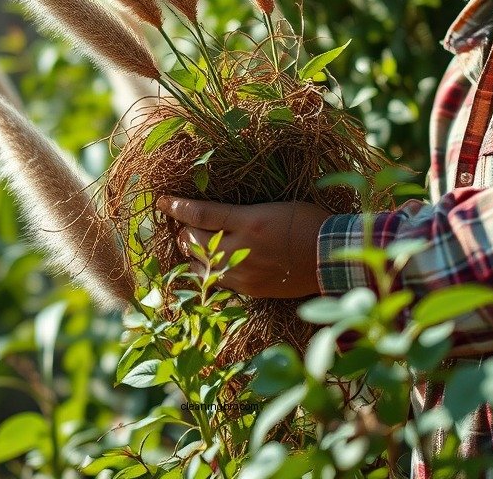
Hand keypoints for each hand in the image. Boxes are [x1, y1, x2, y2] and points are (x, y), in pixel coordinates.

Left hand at [155, 196, 330, 298]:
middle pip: (194, 241)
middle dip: (183, 230)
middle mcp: (241, 249)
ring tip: (192, 243)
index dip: (177, 207)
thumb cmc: (307, 222)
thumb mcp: (273, 207)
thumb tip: (218, 214)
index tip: (162, 201)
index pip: (200, 214)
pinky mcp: (249, 290)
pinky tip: (207, 264)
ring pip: (200, 265)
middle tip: (183, 223)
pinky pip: (216, 282)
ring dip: (191, 252)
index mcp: (249, 222)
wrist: (330, 257)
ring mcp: (244, 273)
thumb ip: (243, 213)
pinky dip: (206, 272)